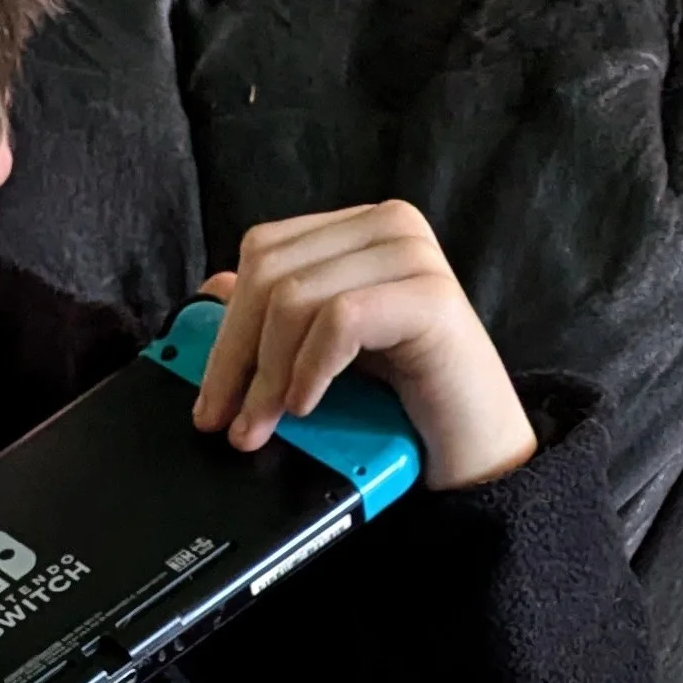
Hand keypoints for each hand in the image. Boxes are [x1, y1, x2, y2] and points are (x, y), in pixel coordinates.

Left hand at [190, 203, 536, 493]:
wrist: (473, 454)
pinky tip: (308, 405)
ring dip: (268, 375)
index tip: (210, 397)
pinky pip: (340, 319)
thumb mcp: (324, 359)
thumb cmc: (403, 408)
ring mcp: (413, 255)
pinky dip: (311, 368)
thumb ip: (278, 321)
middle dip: (236, 357)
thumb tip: (212, 293)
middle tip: (226, 422)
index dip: (225, 326)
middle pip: (271, 272)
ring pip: (296, 297)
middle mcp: (387, 228)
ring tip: (266, 425)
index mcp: (358, 231)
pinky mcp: (430, 296)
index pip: (264, 253)